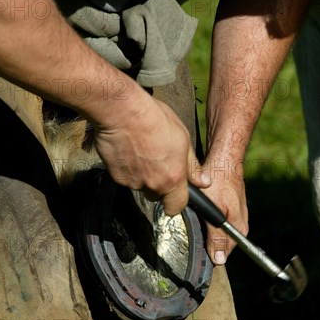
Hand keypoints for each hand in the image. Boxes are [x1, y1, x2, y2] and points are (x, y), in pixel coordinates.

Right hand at [93, 87, 209, 215]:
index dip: (176, 203)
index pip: (176, 207)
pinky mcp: (116, 176)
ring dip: (141, 175)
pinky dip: (126, 169)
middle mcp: (152, 184)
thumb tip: (204, 182)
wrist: (123, 112)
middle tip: (156, 161)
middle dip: (157, 184)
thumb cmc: (155, 119)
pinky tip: (127, 150)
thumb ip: (192, 166)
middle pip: (156, 195)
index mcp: (173, 178)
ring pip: (139, 185)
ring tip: (140, 151)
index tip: (175, 196)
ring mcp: (132, 182)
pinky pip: (124, 178)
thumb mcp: (183, 139)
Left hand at [200, 159, 248, 263]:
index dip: (208, 254)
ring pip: (216, 231)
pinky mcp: (227, 207)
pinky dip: (205, 219)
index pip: (223, 253)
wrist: (223, 159)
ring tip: (194, 221)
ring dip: (204, 229)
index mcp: (239, 229)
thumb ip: (216, 236)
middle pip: (219, 243)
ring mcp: (233, 215)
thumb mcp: (215, 210)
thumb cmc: (220, 181)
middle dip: (205, 241)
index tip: (195, 251)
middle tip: (191, 233)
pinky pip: (215, 220)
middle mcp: (239, 224)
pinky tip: (198, 212)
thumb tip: (219, 260)